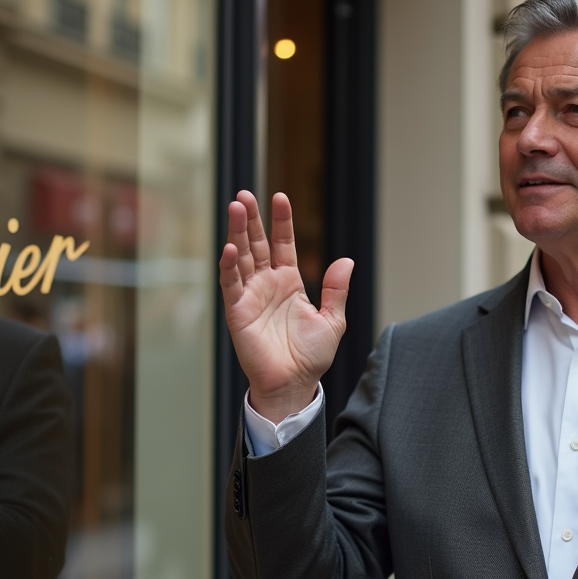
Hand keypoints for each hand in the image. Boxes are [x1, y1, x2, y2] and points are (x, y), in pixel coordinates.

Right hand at [219, 191, 353, 422]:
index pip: (283, 244)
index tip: (281, 197)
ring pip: (242, 257)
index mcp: (290, 282)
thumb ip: (336, 289)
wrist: (294, 383)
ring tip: (236, 207)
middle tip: (245, 194)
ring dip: (237, 233)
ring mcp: (251, 295)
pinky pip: (231, 284)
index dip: (281, 221)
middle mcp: (268, 284)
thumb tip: (347, 261)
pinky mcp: (237, 311)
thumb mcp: (333, 320)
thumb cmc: (311, 356)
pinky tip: (230, 247)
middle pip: (257, 244)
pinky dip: (230, 266)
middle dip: (252, 219)